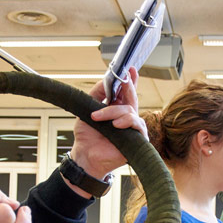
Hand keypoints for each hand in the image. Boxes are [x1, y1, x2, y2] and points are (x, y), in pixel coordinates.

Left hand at [67, 68, 144, 197]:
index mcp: (116, 108)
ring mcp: (132, 127)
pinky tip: (115, 125)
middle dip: (128, 86)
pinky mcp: (137, 139)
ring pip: (130, 111)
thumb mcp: (87, 108)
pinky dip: (126, 122)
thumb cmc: (87, 135)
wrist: (85, 155)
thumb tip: (107, 79)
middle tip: (124, 78)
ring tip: (98, 118)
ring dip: (113, 112)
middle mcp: (126, 116)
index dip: (130, 80)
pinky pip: (137, 125)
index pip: (126, 91)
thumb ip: (97, 92)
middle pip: (132, 97)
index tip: (131, 68)